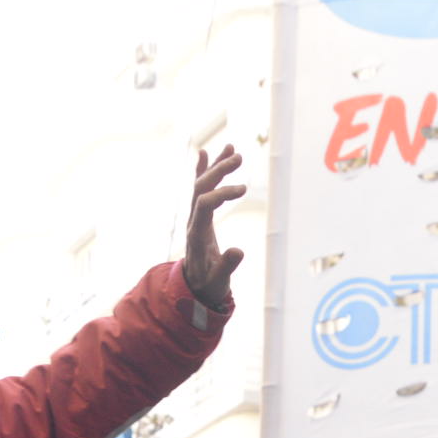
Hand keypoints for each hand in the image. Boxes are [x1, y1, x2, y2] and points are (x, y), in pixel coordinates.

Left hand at [184, 145, 246, 308]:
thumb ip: (227, 266)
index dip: (222, 193)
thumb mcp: (218, 281)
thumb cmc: (209, 285)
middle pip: (200, 188)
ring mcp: (196, 217)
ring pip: (201, 185)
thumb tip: (239, 251)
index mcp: (196, 235)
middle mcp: (193, 221)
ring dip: (216, 167)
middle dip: (218, 171)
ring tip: (233, 149)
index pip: (203, 204)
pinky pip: (201, 189)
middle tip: (239, 159)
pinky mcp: (201, 215)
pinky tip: (207, 152)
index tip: (244, 190)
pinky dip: (205, 170)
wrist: (196, 288)